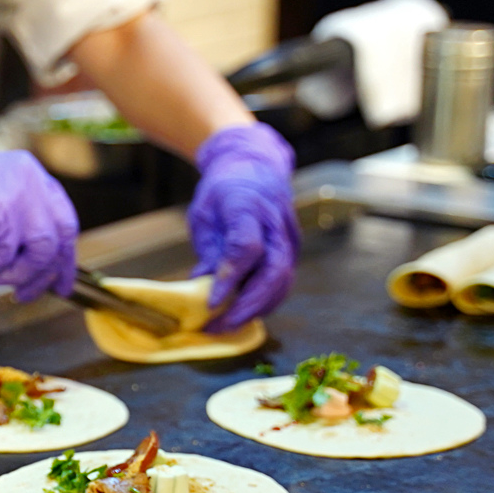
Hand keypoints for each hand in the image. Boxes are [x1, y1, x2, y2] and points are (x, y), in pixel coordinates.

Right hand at [0, 126, 78, 301]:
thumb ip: (12, 215)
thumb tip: (27, 259)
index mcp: (31, 174)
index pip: (63, 218)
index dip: (63, 252)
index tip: (57, 276)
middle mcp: (32, 183)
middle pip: (59, 239)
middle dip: (46, 273)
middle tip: (28, 294)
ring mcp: (20, 199)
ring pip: (37, 255)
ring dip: (11, 275)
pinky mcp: (2, 218)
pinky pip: (1, 259)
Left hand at [187, 123, 298, 332]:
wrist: (256, 167)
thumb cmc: (224, 190)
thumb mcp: (204, 212)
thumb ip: (208, 248)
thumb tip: (201, 286)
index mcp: (248, 205)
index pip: (246, 248)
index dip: (230, 277)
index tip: (211, 302)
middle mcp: (275, 224)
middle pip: (273, 272)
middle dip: (247, 305)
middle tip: (218, 326)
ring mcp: (289, 238)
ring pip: (282, 282)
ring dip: (256, 310)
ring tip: (225, 326)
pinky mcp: (292, 251)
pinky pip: (283, 283)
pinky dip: (264, 303)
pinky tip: (242, 314)